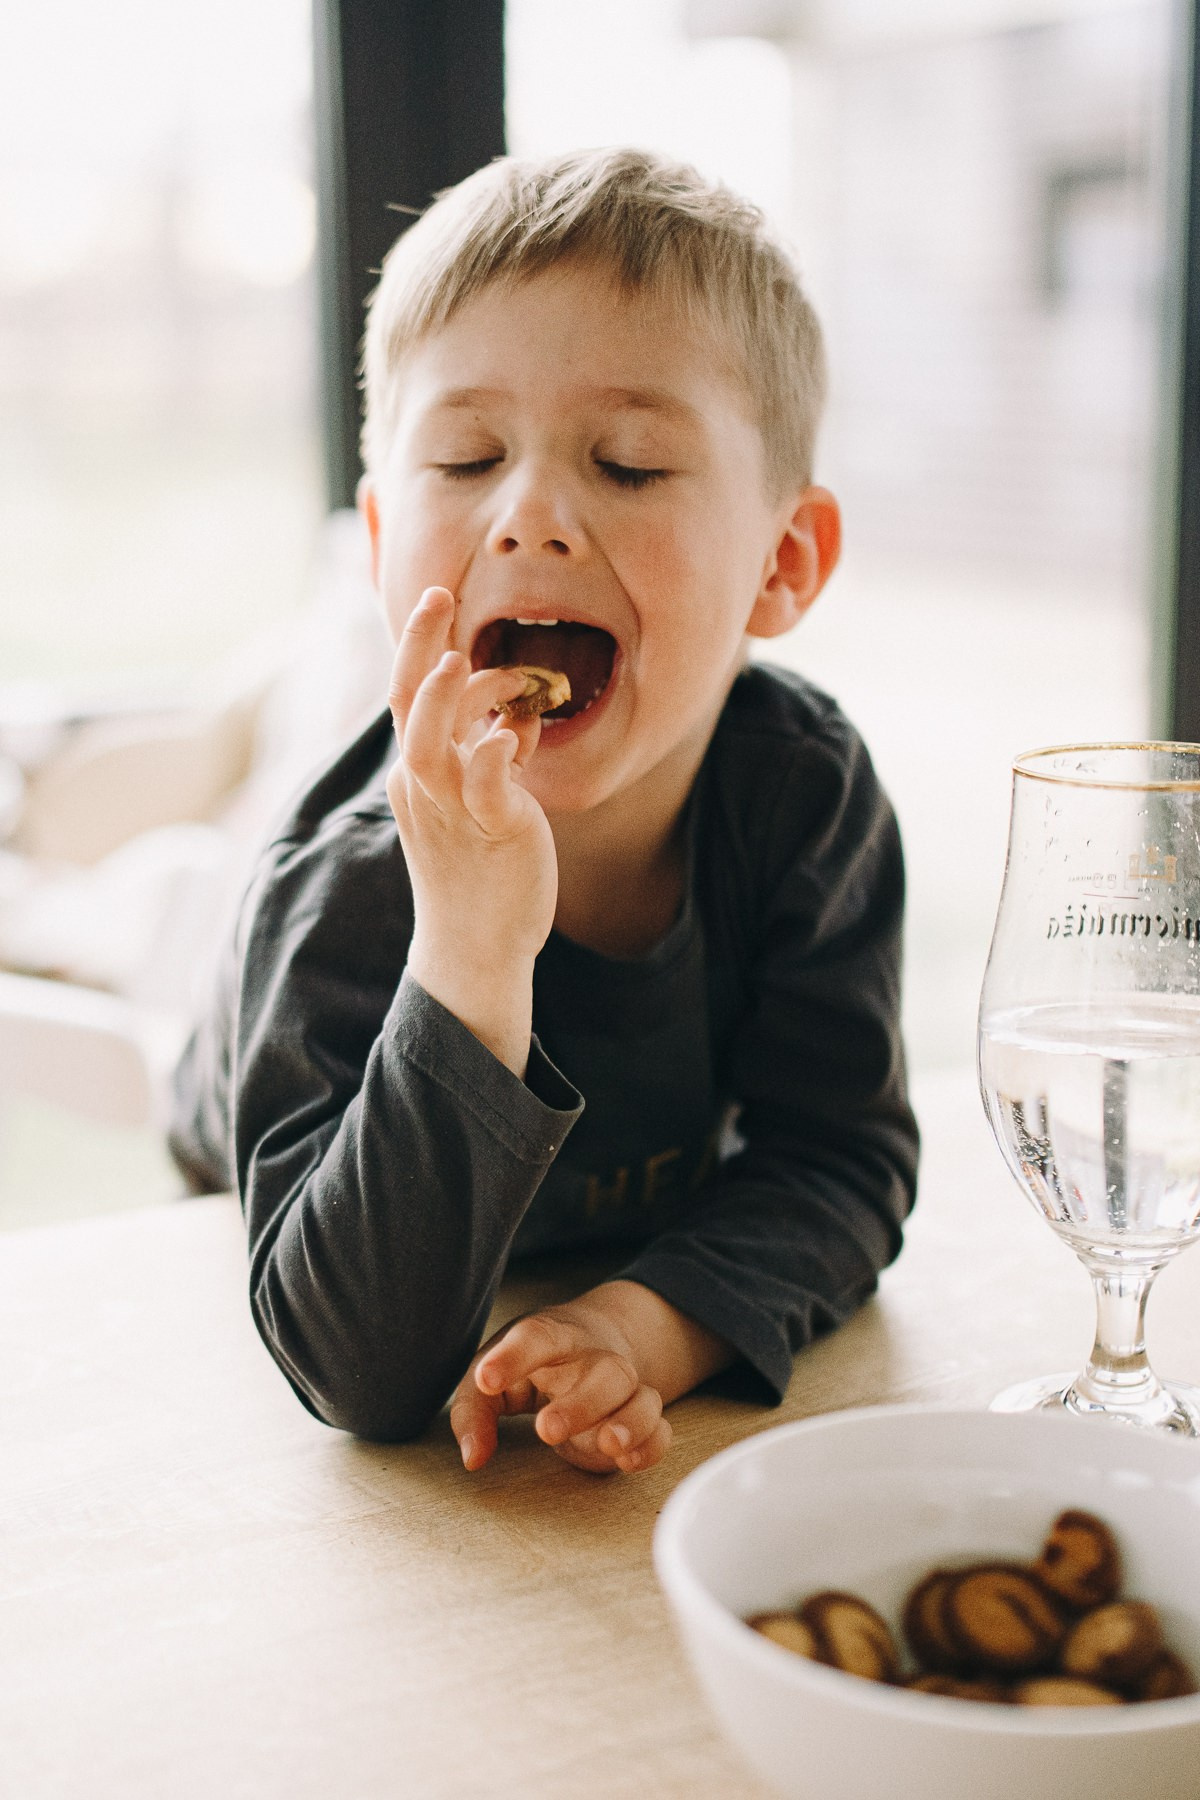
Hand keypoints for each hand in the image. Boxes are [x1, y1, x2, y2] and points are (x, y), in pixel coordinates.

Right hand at [387, 586, 557, 1072]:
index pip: (408, 696)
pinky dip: (491, 757)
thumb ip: (489, 752)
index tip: (436, 598)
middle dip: (417, 647)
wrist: (475, 943)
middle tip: (436, 594)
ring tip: (457, 657)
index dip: (417, 645)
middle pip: (407, 705)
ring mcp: (452, 810)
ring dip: (444, 699)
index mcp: (418, 772)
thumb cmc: (479, 869)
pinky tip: (511, 736)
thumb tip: (513, 718)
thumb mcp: (477, 798)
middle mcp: (424, 785)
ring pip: (429, 745)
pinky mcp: (491, 833)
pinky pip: (483, 789)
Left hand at [450, 1302, 672, 1475]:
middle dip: (581, 1403)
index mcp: (551, 1338)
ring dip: (630, 1422)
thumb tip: (473, 1457)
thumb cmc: (530, 1365)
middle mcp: (593, 1360)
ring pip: (641, 1396)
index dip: (512, 1356)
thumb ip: (474, 1414)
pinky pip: (659, 1429)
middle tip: (547, 1429)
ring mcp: (621, 1390)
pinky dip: (651, 1445)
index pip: (536, 1336)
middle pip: (604, 1370)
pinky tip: (629, 1461)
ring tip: (608, 1445)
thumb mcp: (490, 1381)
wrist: (591, 1345)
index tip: (486, 1379)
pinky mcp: (637, 1422)